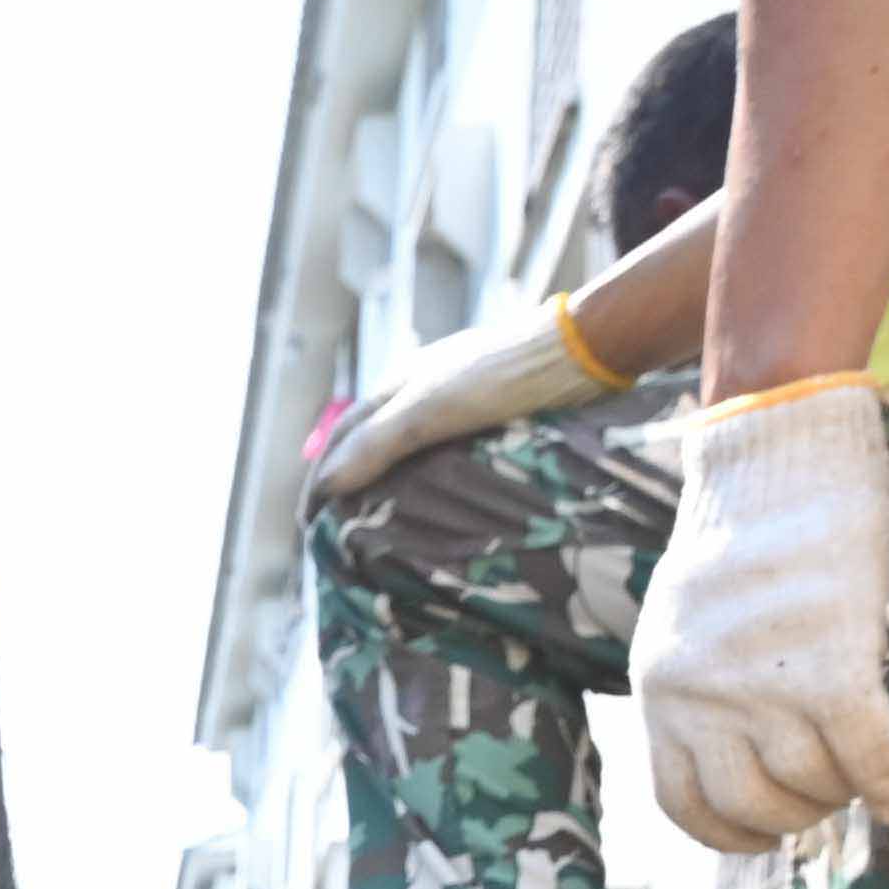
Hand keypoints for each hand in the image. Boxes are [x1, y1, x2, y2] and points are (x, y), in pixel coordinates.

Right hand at [306, 296, 619, 503]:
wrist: (578, 354)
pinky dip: (423, 485)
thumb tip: (326, 487)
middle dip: (347, 485)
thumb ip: (378, 444)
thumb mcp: (430, 409)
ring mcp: (455, 404)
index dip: (321, 480)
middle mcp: (422, 392)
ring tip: (380, 531)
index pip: (343, 438)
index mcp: (398, 384)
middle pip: (369, 444)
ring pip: (406, 452)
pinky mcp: (488, 419)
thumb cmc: (500, 376)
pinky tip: (433, 507)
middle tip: (337, 534)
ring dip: (386, 488)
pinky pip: (441, 458)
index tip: (310, 524)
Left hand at [626, 383, 888, 852]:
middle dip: (797, 815)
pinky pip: (866, 754)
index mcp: (658, 686)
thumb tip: (739, 752)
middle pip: (749, 805)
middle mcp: (697, 695)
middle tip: (830, 794)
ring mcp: (760, 682)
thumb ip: (703, 686)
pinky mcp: (828, 661)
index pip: (681, 802)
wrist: (781, 452)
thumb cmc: (750, 531)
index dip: (729, 832)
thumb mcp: (694, 620)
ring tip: (861, 771)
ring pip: (810, 785)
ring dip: (844, 793)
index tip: (766, 833)